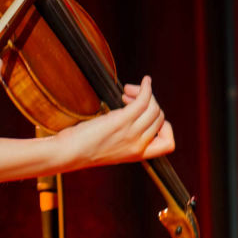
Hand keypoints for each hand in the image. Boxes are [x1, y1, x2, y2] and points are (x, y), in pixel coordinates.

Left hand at [58, 76, 174, 167]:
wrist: (69, 153)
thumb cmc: (83, 147)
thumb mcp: (112, 146)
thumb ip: (125, 135)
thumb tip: (130, 111)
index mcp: (138, 155)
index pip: (168, 144)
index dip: (164, 128)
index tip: (149, 117)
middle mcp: (138, 145)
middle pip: (159, 119)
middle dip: (150, 104)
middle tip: (129, 98)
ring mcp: (131, 133)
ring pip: (153, 108)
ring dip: (145, 94)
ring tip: (128, 92)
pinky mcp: (121, 121)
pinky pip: (143, 101)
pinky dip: (146, 88)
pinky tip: (144, 82)